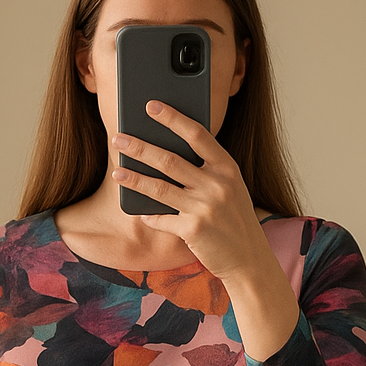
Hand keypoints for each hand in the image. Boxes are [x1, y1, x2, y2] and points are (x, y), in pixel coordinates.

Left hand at [110, 100, 274, 281]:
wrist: (249, 259)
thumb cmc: (234, 220)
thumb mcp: (230, 188)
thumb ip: (207, 171)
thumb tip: (167, 155)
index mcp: (227, 168)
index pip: (197, 134)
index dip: (173, 118)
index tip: (151, 106)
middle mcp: (217, 185)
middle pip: (170, 160)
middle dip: (140, 147)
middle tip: (118, 138)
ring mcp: (205, 208)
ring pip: (159, 188)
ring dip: (134, 178)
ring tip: (116, 171)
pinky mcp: (193, 230)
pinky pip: (162, 219)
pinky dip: (149, 216)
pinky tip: (139, 212)